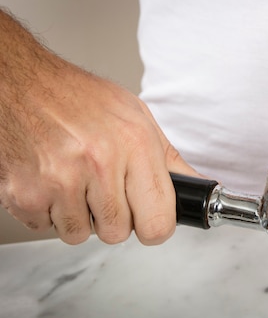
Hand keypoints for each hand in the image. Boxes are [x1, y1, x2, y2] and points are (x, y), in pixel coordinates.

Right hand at [0, 10, 199, 244]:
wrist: (19, 83)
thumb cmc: (78, 97)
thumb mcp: (137, 117)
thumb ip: (168, 159)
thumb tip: (197, 187)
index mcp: (135, 145)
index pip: (158, 222)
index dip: (155, 226)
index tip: (149, 219)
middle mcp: (99, 163)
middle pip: (118, 233)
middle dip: (113, 218)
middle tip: (103, 188)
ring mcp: (60, 181)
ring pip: (80, 234)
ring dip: (78, 215)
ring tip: (74, 179)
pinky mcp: (25, 194)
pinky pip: (46, 228)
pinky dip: (48, 211)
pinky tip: (50, 180)